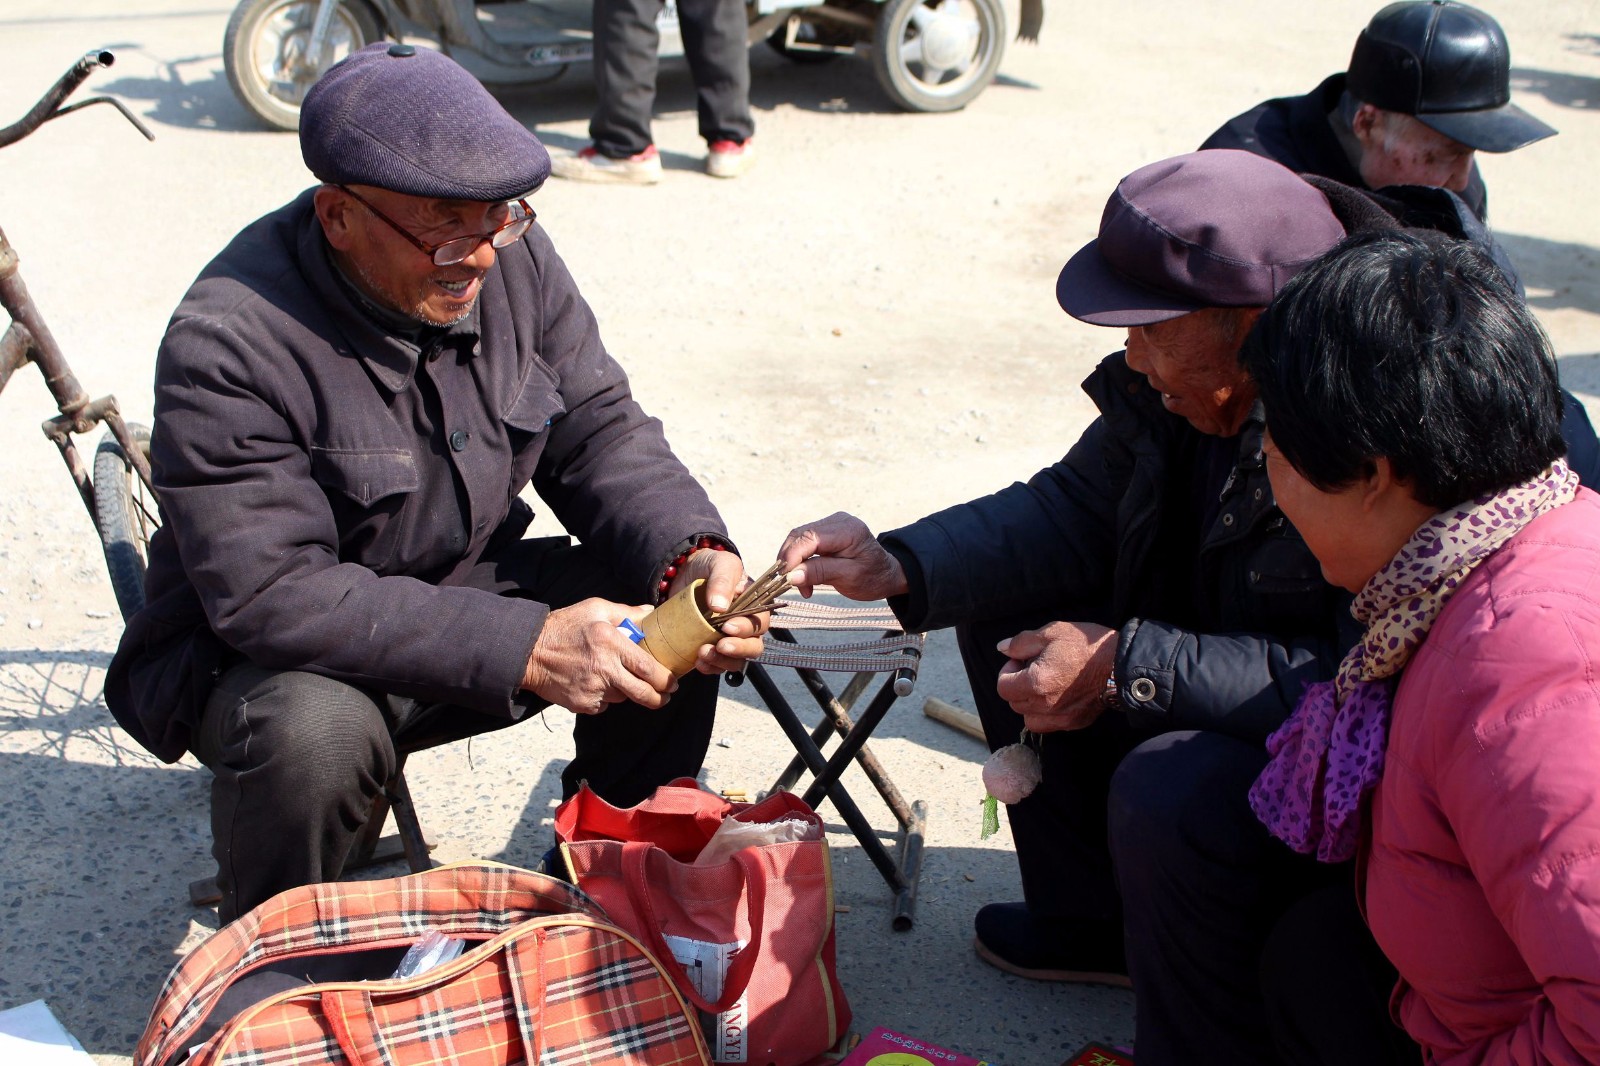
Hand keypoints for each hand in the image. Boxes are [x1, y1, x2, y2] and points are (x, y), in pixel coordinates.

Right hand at [521, 597, 675, 713]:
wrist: (529, 653)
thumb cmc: (564, 626)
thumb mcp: (594, 609)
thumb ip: (626, 612)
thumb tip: (651, 613)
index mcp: (612, 644)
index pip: (649, 668)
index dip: (666, 680)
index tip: (673, 683)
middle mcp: (605, 669)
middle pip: (643, 694)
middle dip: (659, 698)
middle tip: (664, 696)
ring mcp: (593, 690)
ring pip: (623, 698)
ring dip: (626, 692)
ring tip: (617, 677)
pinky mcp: (583, 704)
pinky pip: (605, 705)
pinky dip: (606, 698)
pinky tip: (596, 683)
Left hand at [671, 548, 768, 673]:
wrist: (682, 574)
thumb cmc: (708, 566)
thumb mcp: (718, 563)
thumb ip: (722, 580)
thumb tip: (720, 607)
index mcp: (754, 604)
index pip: (760, 622)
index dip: (746, 628)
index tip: (727, 627)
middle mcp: (746, 624)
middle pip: (754, 646)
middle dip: (739, 649)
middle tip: (720, 646)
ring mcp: (729, 639)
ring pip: (738, 660)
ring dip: (723, 661)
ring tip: (703, 655)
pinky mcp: (713, 648)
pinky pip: (719, 666)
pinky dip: (711, 667)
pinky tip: (699, 663)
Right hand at [777, 512, 908, 600]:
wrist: (886, 574)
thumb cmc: (872, 577)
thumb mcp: (848, 578)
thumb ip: (820, 573)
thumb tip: (791, 576)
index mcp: (849, 530)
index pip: (810, 537)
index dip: (792, 556)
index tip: (784, 577)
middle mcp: (838, 521)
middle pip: (800, 535)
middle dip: (790, 561)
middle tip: (788, 585)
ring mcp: (831, 524)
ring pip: (799, 539)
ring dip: (794, 563)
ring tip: (801, 586)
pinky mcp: (826, 531)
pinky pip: (804, 543)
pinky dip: (800, 561)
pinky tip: (805, 579)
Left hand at [994, 621, 1116, 732]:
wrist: (1122, 665)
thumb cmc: (1087, 646)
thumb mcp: (1052, 632)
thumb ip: (1022, 642)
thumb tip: (1003, 649)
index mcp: (1036, 683)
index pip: (1003, 687)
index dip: (1007, 671)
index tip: (1021, 660)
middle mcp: (1044, 706)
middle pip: (1014, 703)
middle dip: (1018, 685)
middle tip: (1034, 668)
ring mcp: (1060, 718)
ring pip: (1029, 718)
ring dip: (1030, 703)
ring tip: (1044, 685)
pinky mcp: (1074, 723)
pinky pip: (1049, 724)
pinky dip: (1046, 714)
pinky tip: (1058, 696)